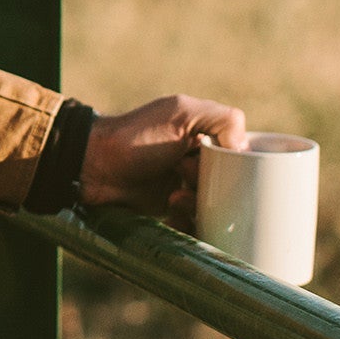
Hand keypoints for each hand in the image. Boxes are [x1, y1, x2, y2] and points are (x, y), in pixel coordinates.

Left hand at [78, 94, 246, 228]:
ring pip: (214, 209)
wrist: (94, 163)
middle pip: (230, 188)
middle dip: (213, 188)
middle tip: (183, 176)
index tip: (210, 163)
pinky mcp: (170, 210)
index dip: (234, 167)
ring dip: (200, 208)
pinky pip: (194, 226)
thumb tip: (245, 149)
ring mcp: (185, 187)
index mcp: (206, 137)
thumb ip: (222, 118)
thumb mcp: (181, 113)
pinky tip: (172, 217)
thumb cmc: (136, 135)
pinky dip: (188, 226)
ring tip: (174, 197)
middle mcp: (198, 162)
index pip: (242, 159)